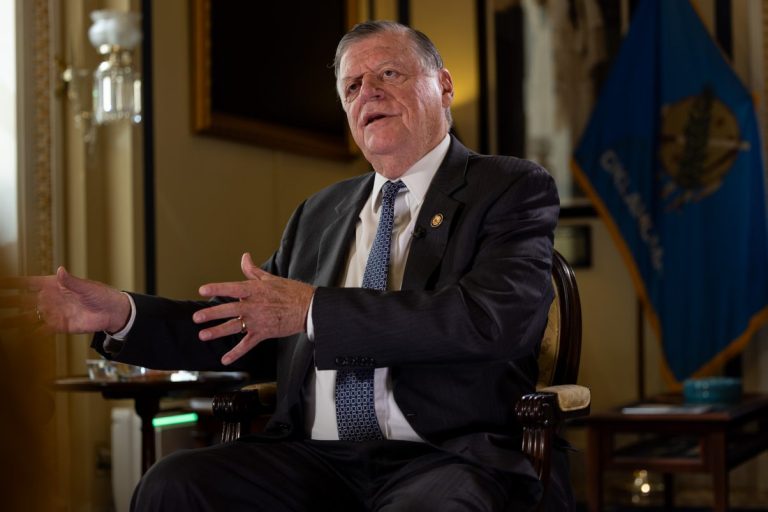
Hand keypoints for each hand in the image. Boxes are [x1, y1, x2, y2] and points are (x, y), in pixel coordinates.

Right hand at [0, 267, 130, 334]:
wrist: (112, 312)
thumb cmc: (101, 294)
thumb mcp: (86, 287)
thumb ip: (71, 281)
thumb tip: (60, 270)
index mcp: (54, 285)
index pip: (28, 283)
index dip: (13, 283)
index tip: (1, 284)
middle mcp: (50, 298)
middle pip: (23, 300)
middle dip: (7, 301)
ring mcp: (53, 312)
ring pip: (28, 316)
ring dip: (14, 319)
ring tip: (2, 322)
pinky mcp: (59, 326)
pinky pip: (42, 330)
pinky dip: (31, 333)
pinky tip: (20, 336)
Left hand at [193, 253, 314, 364]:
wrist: (308, 308)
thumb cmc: (290, 291)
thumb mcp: (270, 278)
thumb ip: (252, 270)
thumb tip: (244, 257)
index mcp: (255, 290)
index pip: (232, 288)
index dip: (216, 288)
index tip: (202, 290)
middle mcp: (254, 305)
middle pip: (228, 310)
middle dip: (211, 314)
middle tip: (196, 317)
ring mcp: (258, 321)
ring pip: (233, 327)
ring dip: (217, 331)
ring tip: (203, 335)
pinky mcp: (263, 333)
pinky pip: (247, 344)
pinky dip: (236, 353)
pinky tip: (224, 359)